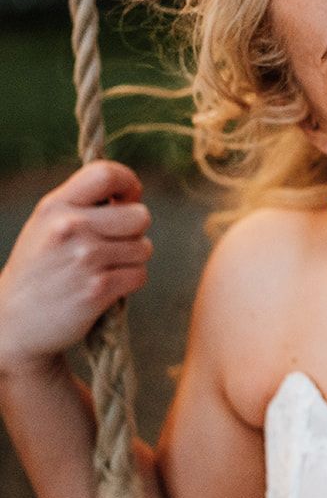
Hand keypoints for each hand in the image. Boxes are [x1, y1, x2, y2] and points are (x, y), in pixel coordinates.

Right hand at [0, 161, 151, 376]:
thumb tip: (132, 196)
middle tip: (110, 246)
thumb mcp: (47, 226)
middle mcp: (69, 227)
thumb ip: (84, 206)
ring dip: (131, 260)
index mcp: (55, 206)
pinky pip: (139, 275)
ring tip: (100, 269)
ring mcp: (84, 258)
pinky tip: (103, 287)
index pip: (106, 174)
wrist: (13, 323)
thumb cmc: (39, 270)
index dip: (128, 184)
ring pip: (144, 248)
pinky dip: (128, 282)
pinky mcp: (98, 288)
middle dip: (133, 232)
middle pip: (140, 216)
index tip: (127, 199)